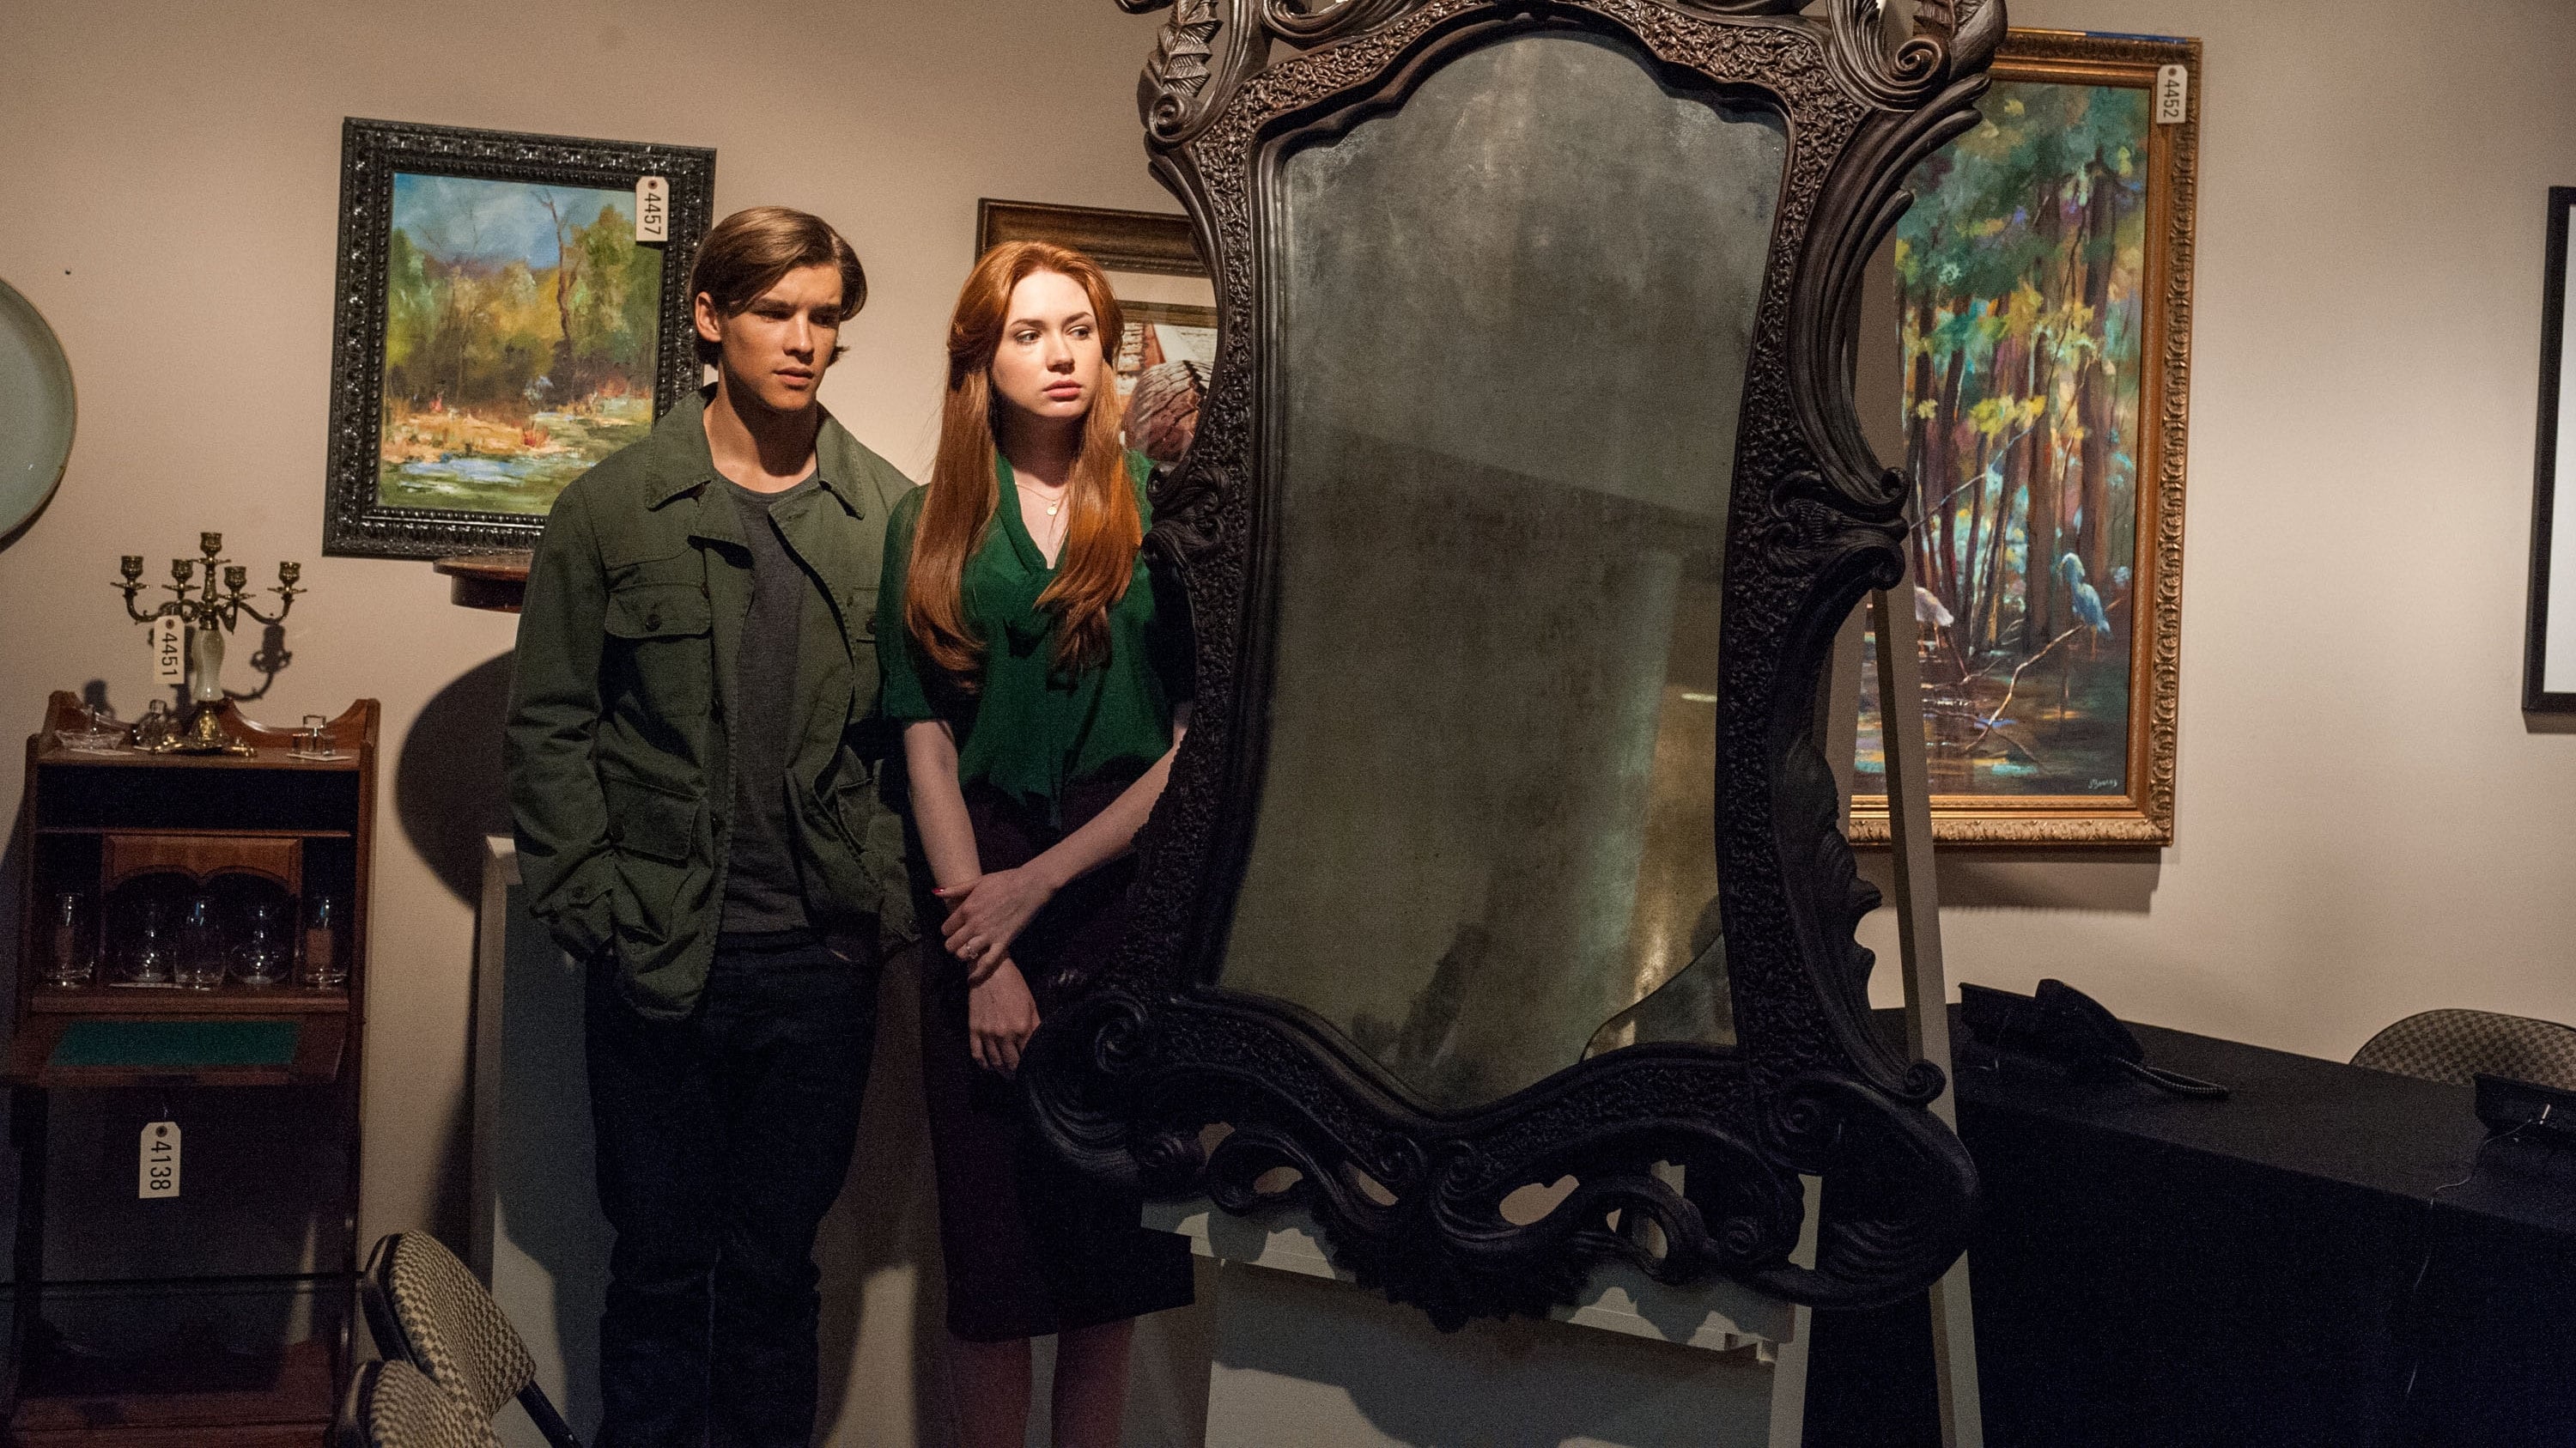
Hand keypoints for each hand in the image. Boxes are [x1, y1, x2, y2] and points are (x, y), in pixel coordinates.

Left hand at [936, 865, 1057, 986]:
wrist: (1030, 886)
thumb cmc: (1004, 881)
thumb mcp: (978, 882)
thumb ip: (956, 889)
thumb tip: (936, 893)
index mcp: (966, 909)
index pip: (945, 928)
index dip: (948, 931)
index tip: (953, 930)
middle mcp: (974, 924)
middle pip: (951, 944)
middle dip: (952, 945)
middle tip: (958, 943)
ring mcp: (988, 935)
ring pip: (964, 954)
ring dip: (962, 956)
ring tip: (966, 953)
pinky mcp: (1002, 942)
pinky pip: (987, 962)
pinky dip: (978, 973)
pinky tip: (972, 978)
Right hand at [968, 959, 1039, 1075]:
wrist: (990, 971)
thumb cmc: (1014, 985)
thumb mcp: (1031, 1004)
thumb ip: (1037, 1026)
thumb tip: (1043, 1042)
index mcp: (1022, 1028)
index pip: (1028, 1056)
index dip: (1031, 1066)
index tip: (1033, 1071)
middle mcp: (1004, 1034)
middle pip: (1011, 1064)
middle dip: (1016, 1073)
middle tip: (1020, 1077)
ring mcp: (987, 1033)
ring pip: (995, 1062)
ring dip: (1001, 1071)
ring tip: (1007, 1075)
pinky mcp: (974, 1030)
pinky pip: (977, 1054)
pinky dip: (983, 1064)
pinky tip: (988, 1067)